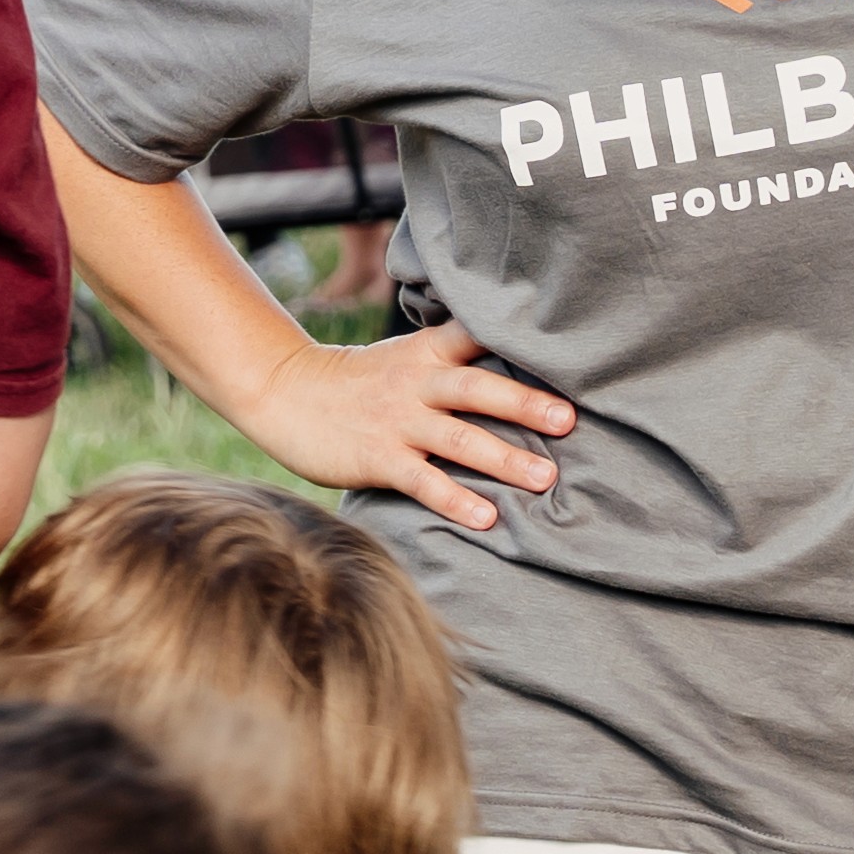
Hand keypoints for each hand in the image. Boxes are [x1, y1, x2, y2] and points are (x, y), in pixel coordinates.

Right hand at [217, 320, 568, 535]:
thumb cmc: (356, 381)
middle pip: (478, 388)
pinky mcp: (378, 458)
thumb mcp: (404, 356)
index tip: (565, 350)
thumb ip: (451, 358)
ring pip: (460, 438)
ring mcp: (398, 421)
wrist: (284, 392)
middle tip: (569, 421)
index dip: (518, 339)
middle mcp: (417, 383)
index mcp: (427, 351)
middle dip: (526, 404)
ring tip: (545, 479)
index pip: (477, 335)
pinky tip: (486, 517)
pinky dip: (456, 499)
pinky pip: (424, 481)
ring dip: (505, 459)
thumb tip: (512, 366)